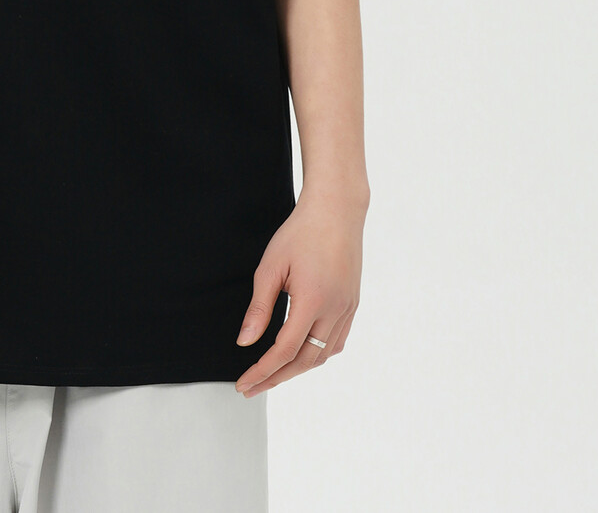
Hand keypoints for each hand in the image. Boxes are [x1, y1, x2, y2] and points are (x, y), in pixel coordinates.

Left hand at [233, 187, 364, 396]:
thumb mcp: (271, 266)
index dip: (263, 371)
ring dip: (298, 368)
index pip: (285, 351)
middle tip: (252, 386)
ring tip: (273, 373)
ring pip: (323, 354)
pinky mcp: (352, 304)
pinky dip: (318, 354)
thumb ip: (259, 306)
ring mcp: (347, 309)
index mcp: (313, 302)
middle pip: (305, 361)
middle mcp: (335, 311)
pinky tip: (302, 353)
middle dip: (277, 377)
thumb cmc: (300, 232)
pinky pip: (336, 341)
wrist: (336, 210)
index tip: (244, 384)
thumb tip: (246, 341)